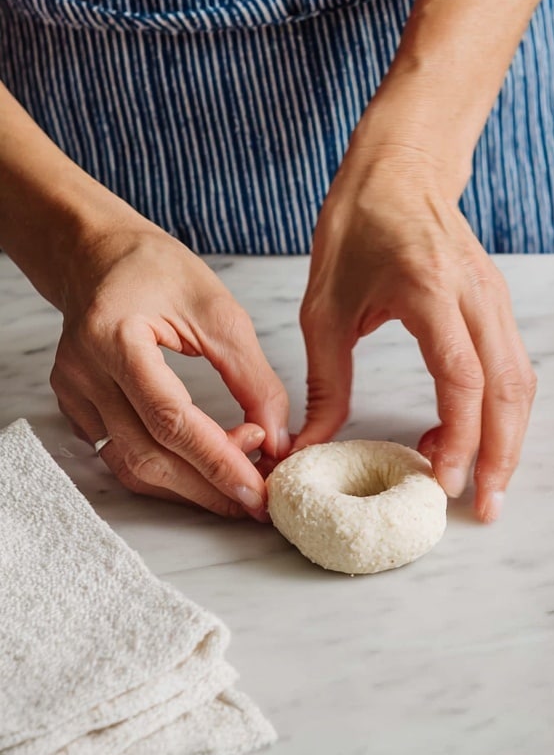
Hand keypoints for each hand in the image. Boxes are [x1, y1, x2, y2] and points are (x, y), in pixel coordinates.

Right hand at [51, 221, 289, 519]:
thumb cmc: (157, 269)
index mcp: (116, 337)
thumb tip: (278, 437)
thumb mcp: (218, 310)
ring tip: (239, 490)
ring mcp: (74, 393)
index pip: (169, 418)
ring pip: (130, 465)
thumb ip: (251, 376)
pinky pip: (120, 454)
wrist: (99, 255)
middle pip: (147, 454)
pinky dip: (166, 469)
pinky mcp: (77, 406)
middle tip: (258, 500)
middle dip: (208, 486)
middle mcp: (84, 371)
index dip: (217, 460)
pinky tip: (205, 468)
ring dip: (188, 487)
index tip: (258, 487)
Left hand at [297, 145, 536, 521]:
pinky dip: (502, 409)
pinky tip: (471, 436)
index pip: (463, 378)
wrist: (400, 169)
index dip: (462, 437)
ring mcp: (495, 298)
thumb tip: (311, 445)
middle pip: (509, 390)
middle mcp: (476, 296)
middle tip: (481, 508)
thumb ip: (325, 382)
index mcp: (431, 291)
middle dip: (501, 456)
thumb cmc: (358, 226)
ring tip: (483, 485)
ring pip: (521, 382)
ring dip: (509, 438)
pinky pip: (514, 365)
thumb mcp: (325, 306)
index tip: (444, 481)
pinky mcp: (498, 303)